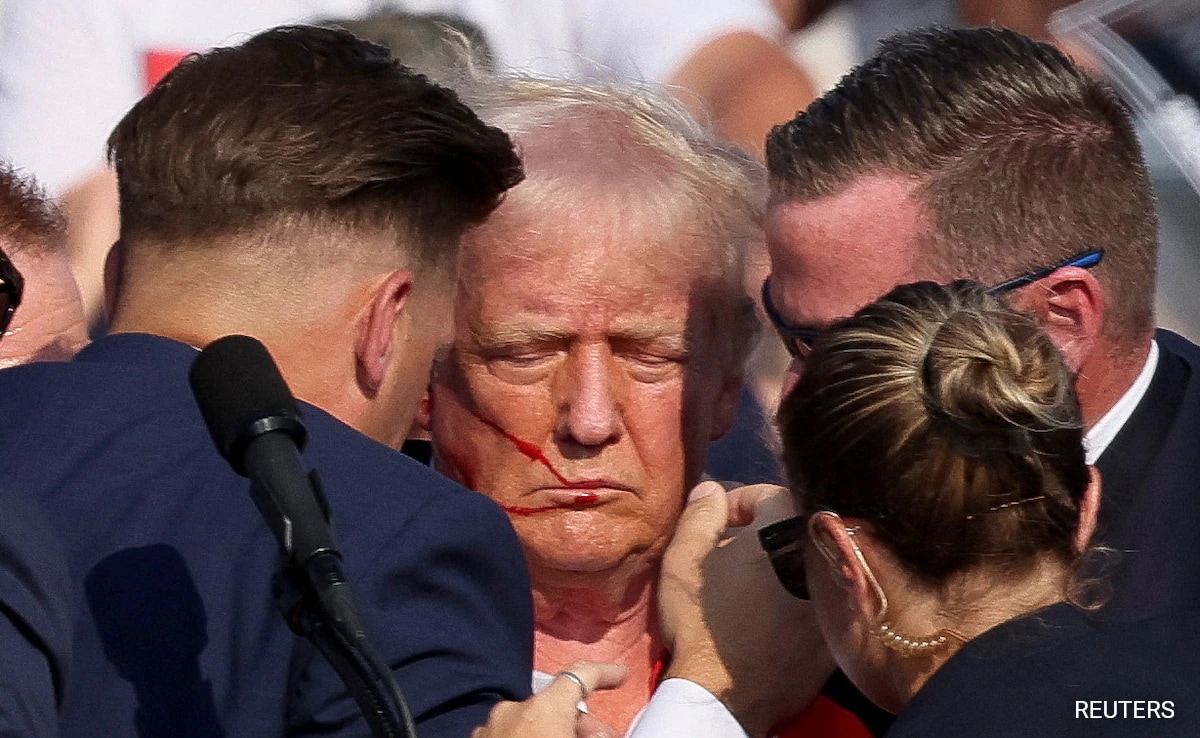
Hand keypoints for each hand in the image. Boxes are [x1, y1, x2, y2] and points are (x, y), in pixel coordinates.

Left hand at [471, 661, 626, 737]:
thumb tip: (603, 737)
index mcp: (543, 708)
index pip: (581, 676)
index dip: (605, 674)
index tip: (620, 676)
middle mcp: (513, 711)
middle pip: (556, 705)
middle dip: (583, 723)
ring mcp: (490, 732)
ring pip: (532, 723)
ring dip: (555, 734)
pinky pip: (511, 737)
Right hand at [659, 482, 833, 737]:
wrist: (724, 695)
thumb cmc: (701, 622)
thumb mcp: (684, 559)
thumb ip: (700, 514)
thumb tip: (712, 490)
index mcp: (788, 530)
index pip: (769, 495)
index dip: (736, 504)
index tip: (716, 526)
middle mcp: (821, 558)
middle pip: (791, 530)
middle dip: (760, 537)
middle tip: (728, 557)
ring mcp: (834, 600)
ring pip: (805, 565)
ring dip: (778, 568)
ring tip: (746, 588)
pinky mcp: (836, 634)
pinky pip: (815, 602)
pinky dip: (793, 601)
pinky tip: (766, 619)